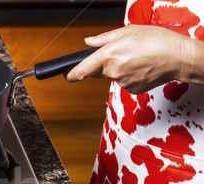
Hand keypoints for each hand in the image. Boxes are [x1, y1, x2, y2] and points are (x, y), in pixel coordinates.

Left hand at [65, 25, 203, 93]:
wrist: (179, 57)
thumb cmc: (157, 40)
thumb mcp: (129, 31)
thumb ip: (105, 38)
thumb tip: (88, 42)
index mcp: (109, 55)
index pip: (82, 70)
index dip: (71, 74)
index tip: (65, 75)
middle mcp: (113, 71)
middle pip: (98, 71)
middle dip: (104, 64)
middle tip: (123, 53)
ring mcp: (123, 82)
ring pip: (113, 76)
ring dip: (119, 68)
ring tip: (137, 58)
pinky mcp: (132, 90)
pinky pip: (124, 82)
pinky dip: (130, 75)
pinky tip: (142, 67)